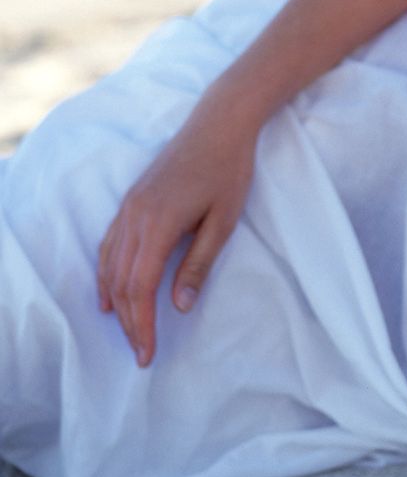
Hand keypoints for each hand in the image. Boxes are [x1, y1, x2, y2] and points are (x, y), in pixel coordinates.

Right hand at [96, 96, 258, 366]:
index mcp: (156, 225)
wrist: (219, 123)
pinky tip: (112, 290)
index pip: (139, 289)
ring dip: (116, 300)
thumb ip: (198, 264)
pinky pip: (110, 245)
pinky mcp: (131, 201)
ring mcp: (128, 208)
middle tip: (141, 351)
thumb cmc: (229, 170)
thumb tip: (178, 305)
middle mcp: (133, 218)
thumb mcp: (222, 220)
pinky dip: (108, 273)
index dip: (142, 324)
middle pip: (120, 282)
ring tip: (127, 329)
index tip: (148, 353)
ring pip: (109, 265)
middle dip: (129, 321)